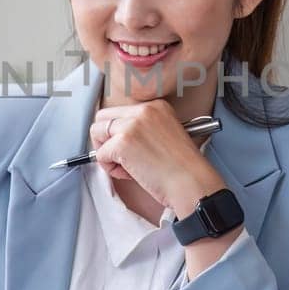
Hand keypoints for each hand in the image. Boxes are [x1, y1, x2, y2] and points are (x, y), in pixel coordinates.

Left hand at [89, 100, 222, 215]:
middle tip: (121, 158)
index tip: (132, 149)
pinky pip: (100, 155)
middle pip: (103, 117)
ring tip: (128, 167)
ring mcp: (132, 125)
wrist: (192, 183)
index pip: (120, 112)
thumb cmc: (182, 168)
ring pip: (96, 133)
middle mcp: (143, 110)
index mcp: (156, 106)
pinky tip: (130, 174)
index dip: (119, 133)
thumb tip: (113, 137)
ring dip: (106, 153)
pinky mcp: (123, 142)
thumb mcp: (165, 135)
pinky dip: (110, 169)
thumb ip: (142, 129)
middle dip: (105, 139)